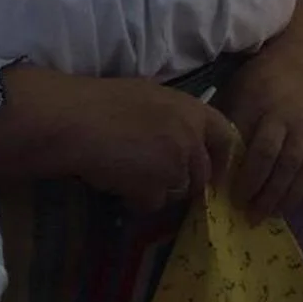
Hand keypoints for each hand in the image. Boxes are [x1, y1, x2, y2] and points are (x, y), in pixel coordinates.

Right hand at [40, 75, 236, 213]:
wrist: (77, 119)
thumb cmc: (105, 101)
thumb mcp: (150, 97)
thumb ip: (175, 119)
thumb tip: (182, 136)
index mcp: (192, 110)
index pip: (226, 136)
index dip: (221, 156)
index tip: (213, 168)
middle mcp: (191, 139)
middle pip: (201, 173)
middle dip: (184, 180)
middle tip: (158, 176)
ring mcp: (174, 166)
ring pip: (176, 191)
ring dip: (158, 189)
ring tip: (129, 172)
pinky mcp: (154, 189)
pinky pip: (152, 204)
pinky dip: (136, 199)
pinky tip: (117, 182)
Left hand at [216, 41, 302, 224]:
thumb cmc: (262, 75)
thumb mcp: (236, 87)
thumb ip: (225, 118)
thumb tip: (206, 155)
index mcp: (254, 101)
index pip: (240, 140)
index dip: (229, 167)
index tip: (215, 190)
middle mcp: (281, 115)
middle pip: (267, 156)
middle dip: (252, 187)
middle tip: (239, 211)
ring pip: (290, 167)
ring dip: (274, 196)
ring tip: (259, 217)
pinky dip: (297, 192)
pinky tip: (284, 208)